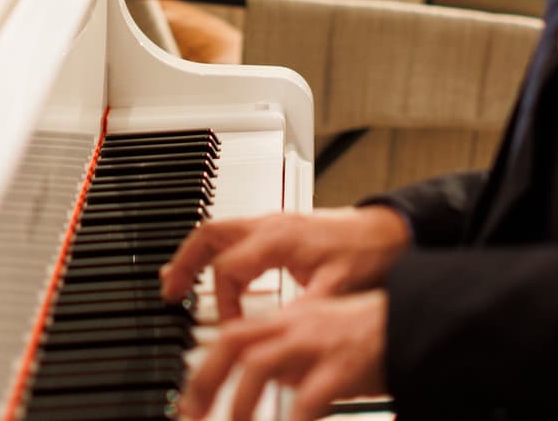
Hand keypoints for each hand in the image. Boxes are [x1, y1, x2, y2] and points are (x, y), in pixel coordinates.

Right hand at [160, 207, 410, 323]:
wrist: (389, 231)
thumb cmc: (367, 254)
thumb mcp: (336, 288)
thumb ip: (303, 309)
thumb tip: (279, 333)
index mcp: (277, 240)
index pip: (228, 270)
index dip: (223, 304)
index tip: (230, 329)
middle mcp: (269, 225)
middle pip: (208, 235)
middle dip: (184, 262)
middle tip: (168, 291)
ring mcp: (272, 223)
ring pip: (218, 230)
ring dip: (195, 255)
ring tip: (179, 282)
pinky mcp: (279, 228)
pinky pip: (234, 236)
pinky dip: (217, 254)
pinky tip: (218, 275)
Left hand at [180, 290, 387, 420]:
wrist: (420, 320)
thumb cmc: (374, 334)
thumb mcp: (324, 339)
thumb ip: (294, 358)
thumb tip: (273, 385)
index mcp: (289, 320)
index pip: (232, 336)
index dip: (204, 367)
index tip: (191, 400)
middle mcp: (297, 326)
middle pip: (233, 342)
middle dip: (204, 380)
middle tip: (191, 415)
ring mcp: (319, 343)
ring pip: (259, 364)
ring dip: (241, 402)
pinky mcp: (343, 365)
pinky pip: (307, 397)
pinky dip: (292, 419)